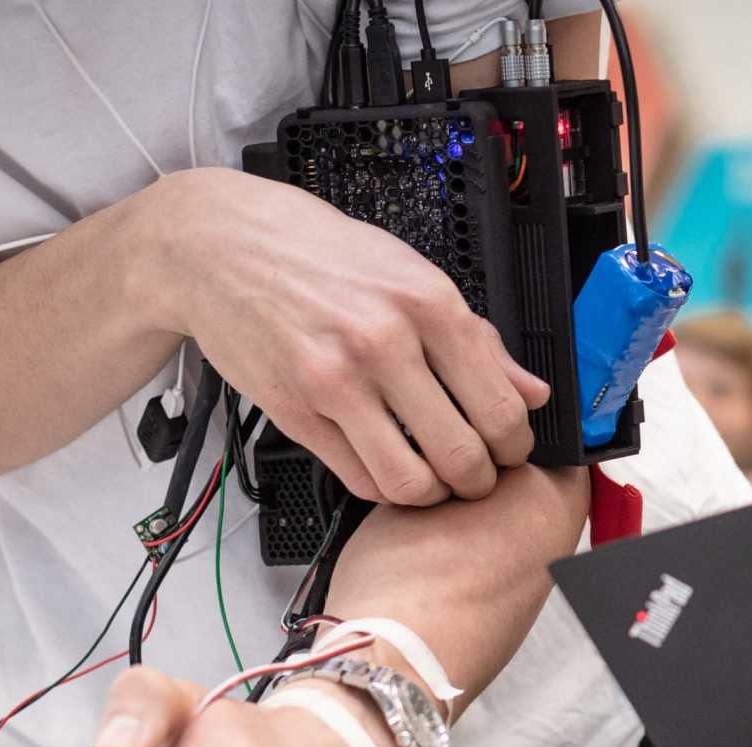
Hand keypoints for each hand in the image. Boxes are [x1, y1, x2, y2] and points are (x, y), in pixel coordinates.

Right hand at [140, 168, 551, 506]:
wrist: (219, 246)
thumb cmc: (318, 253)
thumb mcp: (409, 273)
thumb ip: (476, 337)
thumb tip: (532, 391)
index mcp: (427, 302)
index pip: (500, 406)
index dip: (515, 445)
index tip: (510, 450)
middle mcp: (384, 342)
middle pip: (462, 454)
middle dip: (480, 481)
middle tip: (477, 477)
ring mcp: (335, 382)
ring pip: (410, 481)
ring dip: (432, 495)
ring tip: (435, 481)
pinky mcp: (296, 412)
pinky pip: (358, 478)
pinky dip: (382, 487)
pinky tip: (388, 467)